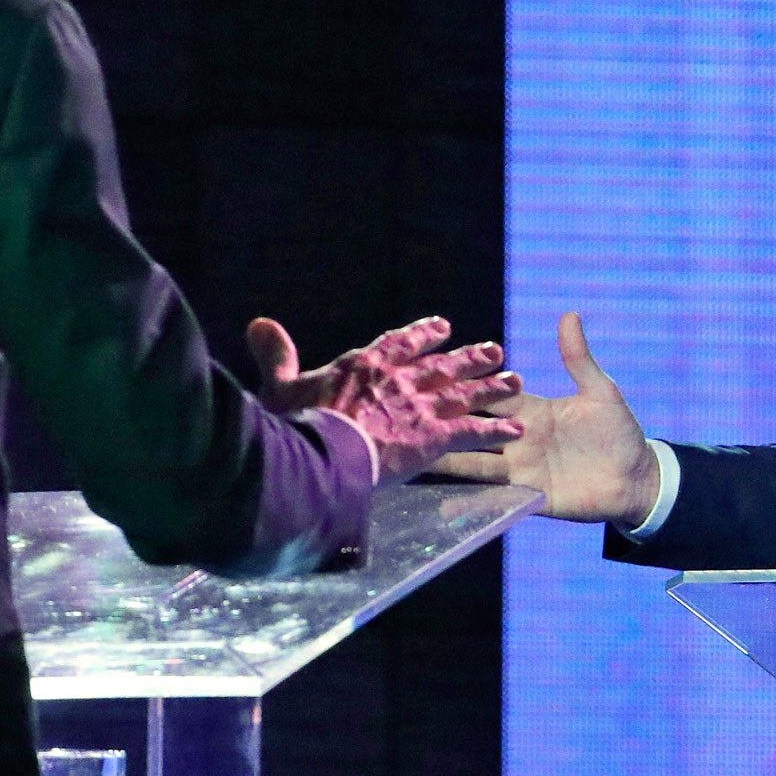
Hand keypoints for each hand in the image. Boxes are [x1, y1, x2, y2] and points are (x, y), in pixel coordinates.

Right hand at [246, 315, 524, 482]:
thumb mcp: (280, 385)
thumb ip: (276, 355)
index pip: (400, 342)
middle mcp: (399, 380)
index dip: (422, 334)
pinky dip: (495, 430)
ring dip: (490, 387)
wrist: (316, 452)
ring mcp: (418, 407)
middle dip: (469, 358)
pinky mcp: (432, 437)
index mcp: (365, 365)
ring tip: (515, 381)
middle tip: (495, 350)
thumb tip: (258, 323)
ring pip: (463, 392)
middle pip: (442, 365)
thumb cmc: (293, 423)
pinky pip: (471, 432)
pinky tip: (517, 430)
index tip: (442, 326)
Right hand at [433, 312, 661, 526]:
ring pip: (473, 461)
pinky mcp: (528, 497)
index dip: (467, 385)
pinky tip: (441, 499)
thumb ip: (578, 359)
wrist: (638, 480)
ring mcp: (520, 469)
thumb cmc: (619, 433)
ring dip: (445, 458)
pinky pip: (493, 497)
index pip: (491, 395)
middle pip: (473, 428)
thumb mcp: (600, 393)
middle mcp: (517, 439)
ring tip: (412, 455)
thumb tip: (569, 315)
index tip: (434, 374)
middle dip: (444, 421)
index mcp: (531, 411)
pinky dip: (468, 498)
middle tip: (406, 414)